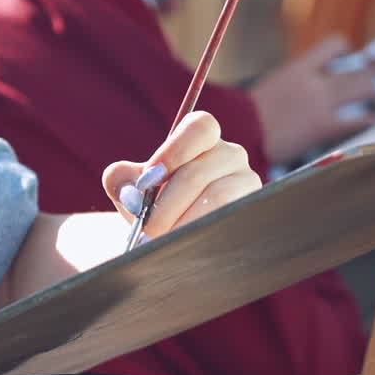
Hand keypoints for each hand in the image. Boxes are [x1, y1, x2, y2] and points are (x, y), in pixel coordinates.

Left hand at [103, 110, 259, 238]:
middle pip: (198, 173)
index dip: (174, 152)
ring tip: (159, 242)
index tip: (148, 180)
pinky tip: (182, 247)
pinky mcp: (253, 212)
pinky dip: (201, 235)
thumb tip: (130, 191)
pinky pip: (230, 222)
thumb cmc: (152, 203)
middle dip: (166, 205)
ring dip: (183, 223)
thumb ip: (121, 179)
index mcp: (203, 137)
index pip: (200, 127)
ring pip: (219, 198)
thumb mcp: (132, 187)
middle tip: (146, 228)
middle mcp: (231, 155)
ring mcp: (247, 184)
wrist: (170, 234)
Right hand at [249, 35, 374, 163]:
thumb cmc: (242, 113)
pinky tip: (374, 120)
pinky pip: (357, 120)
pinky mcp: (324, 127)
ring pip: (364, 89)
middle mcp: (314, 82)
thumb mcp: (265, 92)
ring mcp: (321, 104)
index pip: (332, 47)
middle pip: (358, 68)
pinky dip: (369, 120)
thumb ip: (288, 88)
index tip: (350, 53)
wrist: (237, 129)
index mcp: (297, 69)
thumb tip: (297, 90)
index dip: (344, 49)